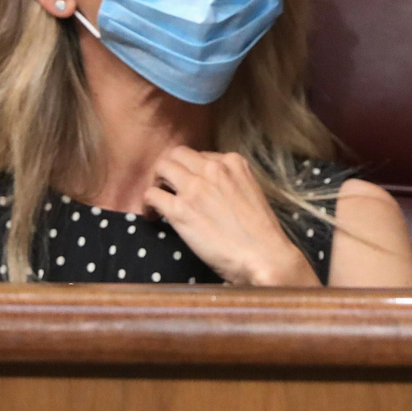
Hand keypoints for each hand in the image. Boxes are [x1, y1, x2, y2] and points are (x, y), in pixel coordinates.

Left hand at [143, 147, 320, 286]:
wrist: (263, 255)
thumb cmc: (261, 232)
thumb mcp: (251, 191)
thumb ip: (230, 182)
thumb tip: (210, 188)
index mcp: (233, 162)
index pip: (200, 155)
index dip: (192, 170)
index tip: (190, 185)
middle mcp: (212, 168)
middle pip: (177, 154)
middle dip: (170, 169)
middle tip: (168, 188)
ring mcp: (195, 187)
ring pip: (161, 168)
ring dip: (157, 182)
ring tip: (159, 201)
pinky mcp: (179, 210)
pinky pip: (151, 195)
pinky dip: (148, 205)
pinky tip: (153, 217)